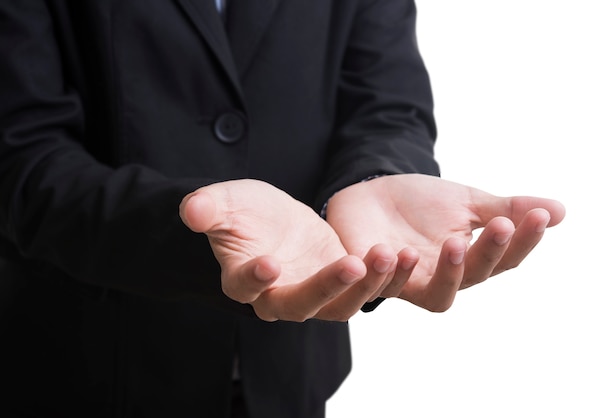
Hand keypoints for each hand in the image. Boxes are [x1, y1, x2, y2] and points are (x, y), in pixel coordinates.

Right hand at [179, 179, 394, 321]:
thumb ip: (209, 209)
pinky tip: (405, 255)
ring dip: (366, 283)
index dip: (254, 278)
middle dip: (327, 287)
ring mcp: (314, 295)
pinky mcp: (342, 284)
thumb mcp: (226, 203)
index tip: (268, 263)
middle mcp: (278, 298)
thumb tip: (190, 209)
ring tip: (387, 254)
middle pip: (302, 305)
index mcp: (243, 281)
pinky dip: (385, 276)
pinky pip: (366, 287)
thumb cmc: (243, 212)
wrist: (271, 220)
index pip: (245, 287)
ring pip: (342, 304)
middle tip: (351, 263)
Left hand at [325, 174, 565, 311]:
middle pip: (470, 280)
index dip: (521, 242)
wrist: (371, 192)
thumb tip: (558, 211)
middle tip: (500, 227)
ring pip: (431, 294)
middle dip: (487, 256)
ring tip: (454, 241)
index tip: (536, 217)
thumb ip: (505, 209)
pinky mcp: (369, 274)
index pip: (501, 260)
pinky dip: (386, 270)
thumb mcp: (465, 201)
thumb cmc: (421, 203)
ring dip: (446, 271)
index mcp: (465, 260)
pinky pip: (378, 283)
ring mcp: (405, 279)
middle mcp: (439, 277)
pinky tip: (390, 250)